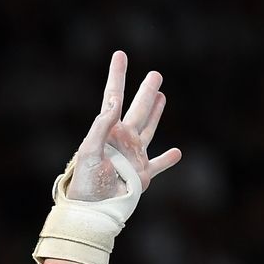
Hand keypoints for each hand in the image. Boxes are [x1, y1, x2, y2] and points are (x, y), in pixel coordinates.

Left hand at [65, 51, 181, 202]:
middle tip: (155, 75)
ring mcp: (134, 155)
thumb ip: (100, 126)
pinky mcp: (143, 175)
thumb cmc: (86, 181)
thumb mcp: (90, 150)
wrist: (93, 209)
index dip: (117, 75)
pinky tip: (177, 152)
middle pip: (138, 109)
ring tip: (162, 97)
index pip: (114, 96)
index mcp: (108, 130)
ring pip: (149, 129)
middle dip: (146, 91)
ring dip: (156, 113)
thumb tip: (113, 102)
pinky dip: (168, 160)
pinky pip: (158, 165)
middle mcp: (123, 139)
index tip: (120, 55)